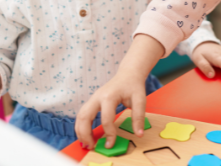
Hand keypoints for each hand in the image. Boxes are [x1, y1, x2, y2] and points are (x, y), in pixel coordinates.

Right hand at [75, 34, 164, 149]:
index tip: (111, 143)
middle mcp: (98, 96)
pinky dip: (81, 125)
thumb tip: (139, 134)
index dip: (109, 133)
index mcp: (109, 96)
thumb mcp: (140, 99)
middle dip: (85, 133)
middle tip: (91, 146)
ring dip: (80, 130)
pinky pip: (82, 114)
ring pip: (80, 115)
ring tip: (86, 143)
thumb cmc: (133, 86)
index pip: (106, 118)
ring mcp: (93, 98)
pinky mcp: (92, 101)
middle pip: (84, 116)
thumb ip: (139, 116)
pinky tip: (86, 135)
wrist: (128, 74)